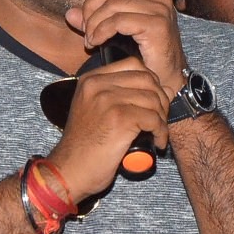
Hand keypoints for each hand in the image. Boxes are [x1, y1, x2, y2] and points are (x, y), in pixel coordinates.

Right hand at [47, 60, 171, 201]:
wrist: (70, 169)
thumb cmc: (85, 146)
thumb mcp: (95, 111)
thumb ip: (120, 95)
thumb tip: (160, 88)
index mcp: (90, 80)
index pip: (133, 64)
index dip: (151, 81)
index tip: (152, 101)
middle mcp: (97, 85)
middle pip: (147, 79)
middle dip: (161, 99)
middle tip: (159, 118)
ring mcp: (107, 100)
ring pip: (153, 99)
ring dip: (162, 119)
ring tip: (157, 133)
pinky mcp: (119, 119)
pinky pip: (154, 119)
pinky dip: (161, 132)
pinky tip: (157, 142)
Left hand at [65, 0, 187, 89]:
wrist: (164, 77)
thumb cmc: (142, 52)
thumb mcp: (114, 30)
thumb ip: (93, 18)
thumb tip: (70, 13)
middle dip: (90, 7)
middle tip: (85, 27)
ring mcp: (160, 9)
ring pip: (112, 5)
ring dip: (93, 23)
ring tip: (90, 38)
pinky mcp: (157, 25)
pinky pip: (117, 21)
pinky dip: (100, 32)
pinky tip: (95, 42)